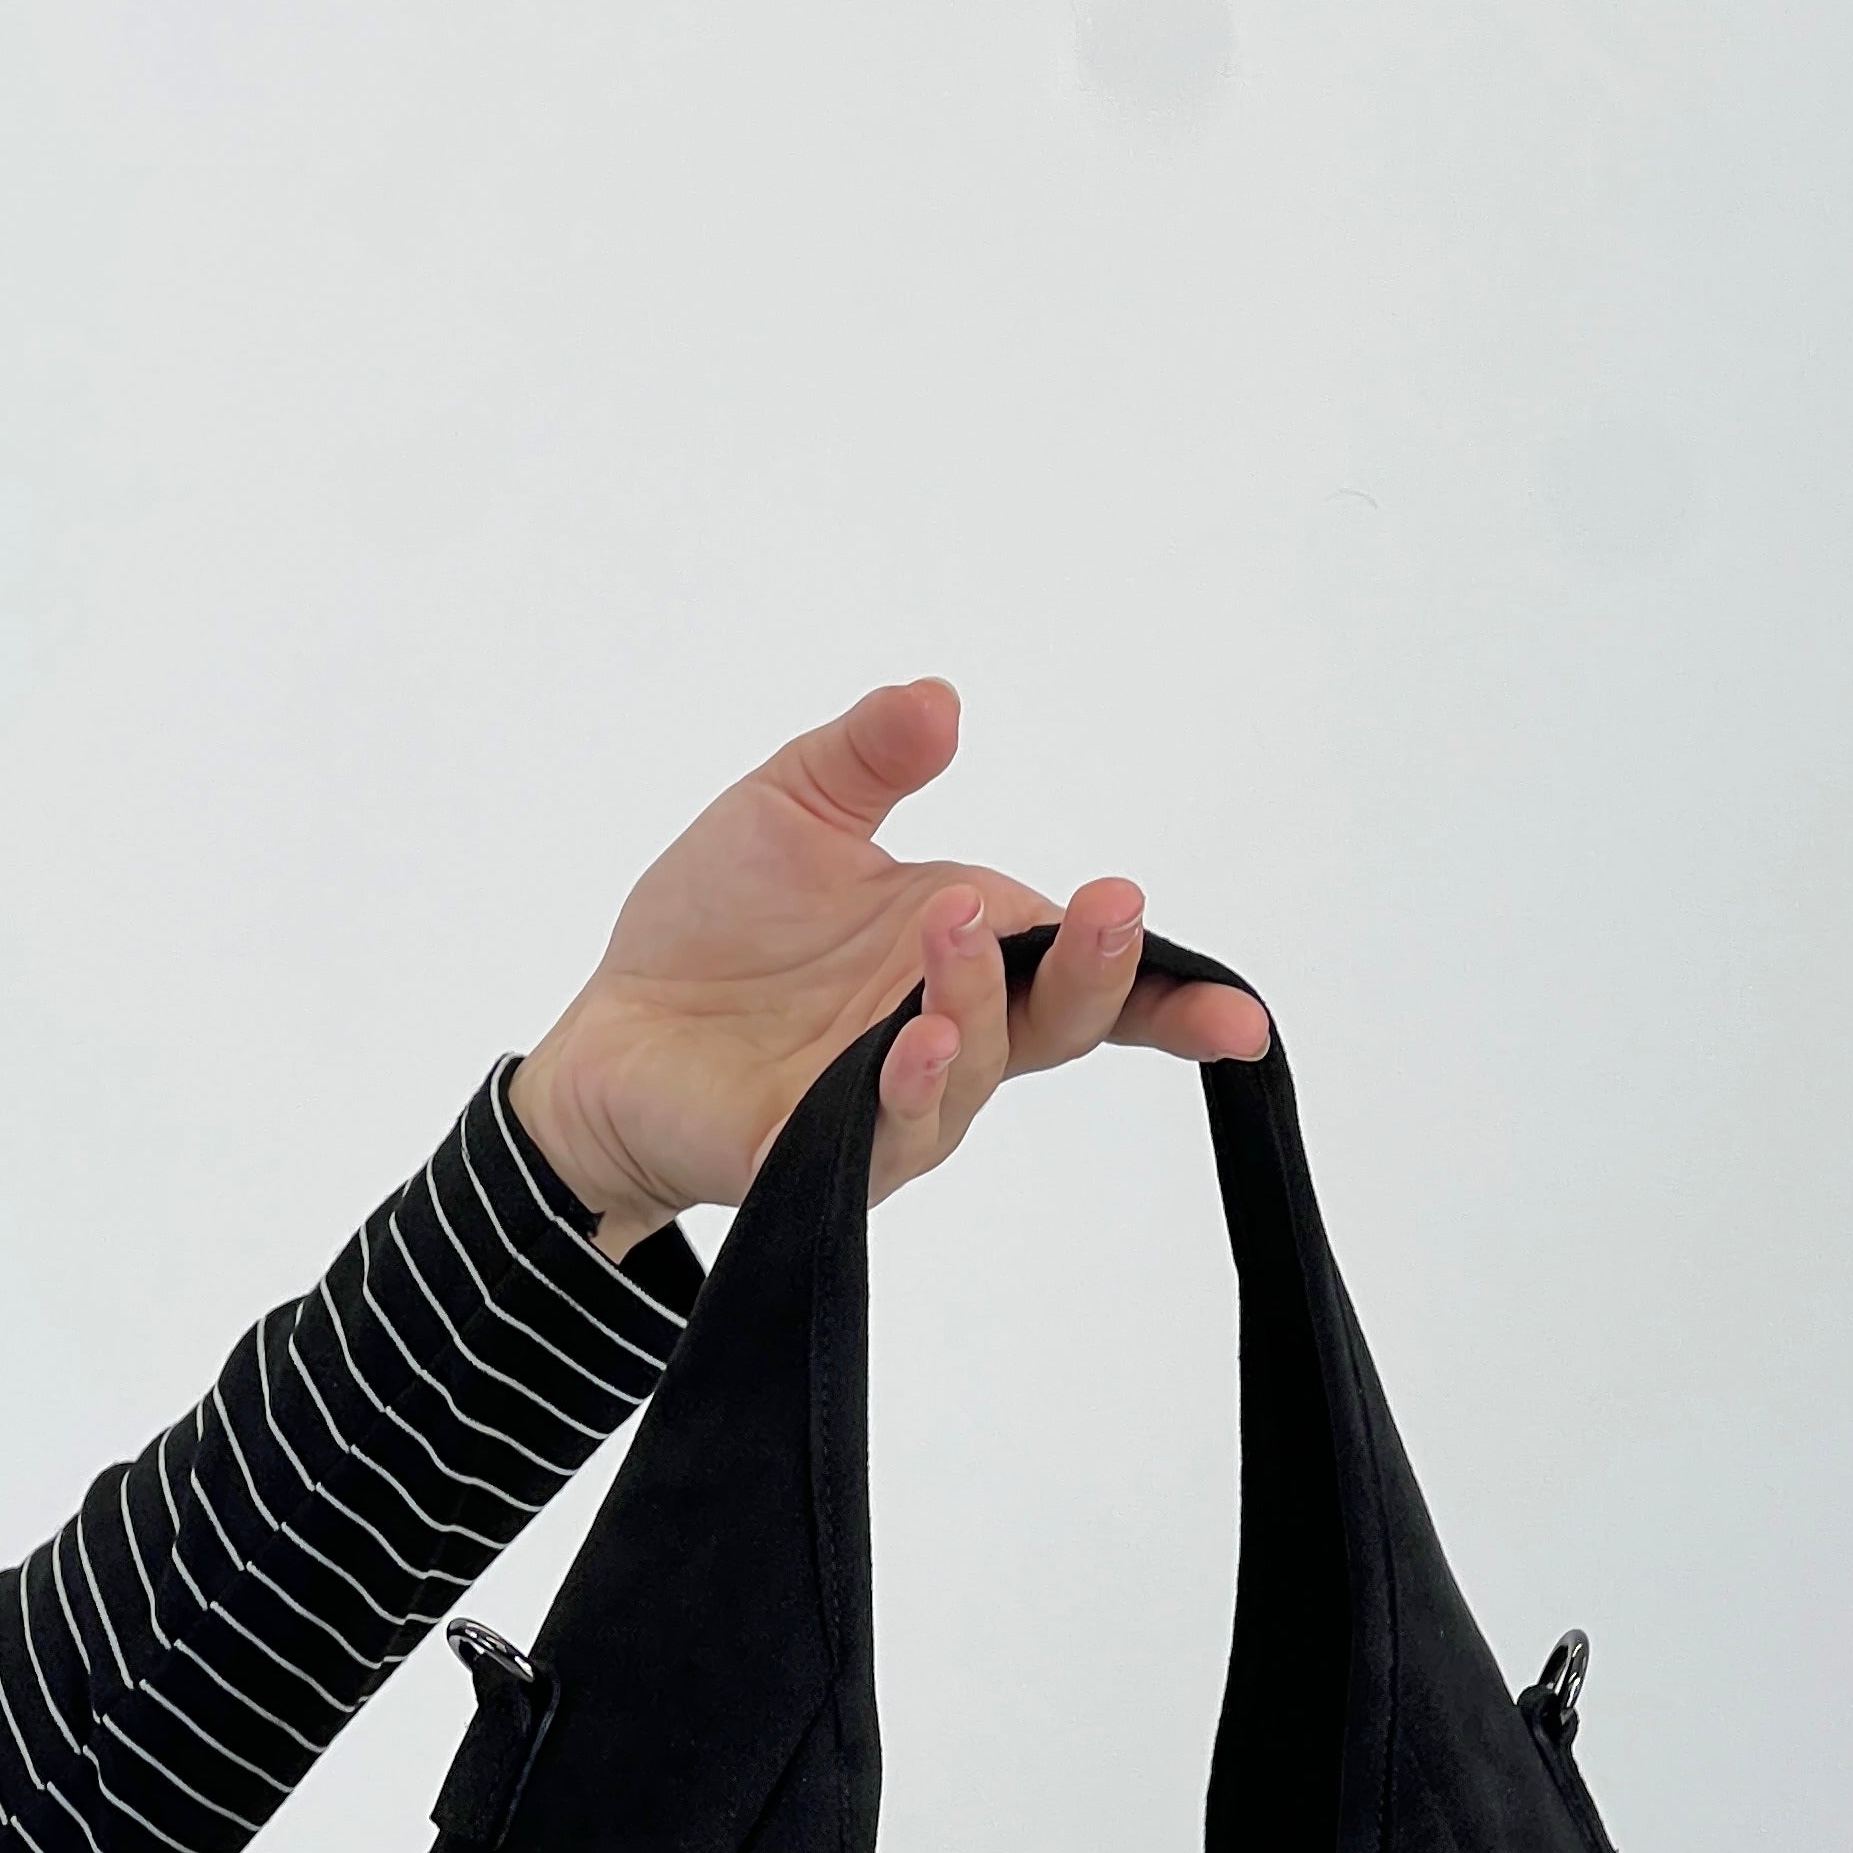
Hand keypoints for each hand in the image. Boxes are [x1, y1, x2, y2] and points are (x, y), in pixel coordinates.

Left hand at [504, 677, 1271, 1260]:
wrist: (612, 1032)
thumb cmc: (715, 929)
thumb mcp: (794, 805)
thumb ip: (869, 753)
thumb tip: (940, 697)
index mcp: (967, 956)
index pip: (1084, 979)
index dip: (1170, 999)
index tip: (1240, 1016)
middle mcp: (950, 1036)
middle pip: (1060, 1025)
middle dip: (1098, 974)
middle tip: (1107, 910)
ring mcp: (893, 1102)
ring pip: (975, 1069)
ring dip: (977, 998)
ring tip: (950, 927)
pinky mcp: (821, 1154)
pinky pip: (890, 1134)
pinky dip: (914, 1087)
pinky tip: (911, 1043)